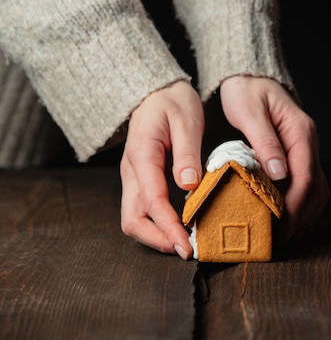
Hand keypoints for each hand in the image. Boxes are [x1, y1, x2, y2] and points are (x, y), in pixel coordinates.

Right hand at [120, 80, 203, 258]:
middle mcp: (131, 170)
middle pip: (132, 219)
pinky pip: (142, 208)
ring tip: (185, 241)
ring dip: (156, 235)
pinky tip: (180, 225)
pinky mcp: (140, 178)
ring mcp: (133, 175)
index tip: (188, 246)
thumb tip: (189, 187)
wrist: (156, 89)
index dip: (169, 228)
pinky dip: (157, 223)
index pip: (152, 202)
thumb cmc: (172, 100)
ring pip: (134, 217)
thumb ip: (187, 153)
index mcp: (142, 154)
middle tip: (186, 250)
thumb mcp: (186, 120)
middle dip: (157, 240)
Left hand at [220, 75, 329, 239]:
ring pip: (318, 187)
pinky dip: (303, 202)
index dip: (295, 204)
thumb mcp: (249, 111)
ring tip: (286, 233)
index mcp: (300, 130)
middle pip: (316, 186)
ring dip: (305, 212)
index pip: (305, 175)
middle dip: (301, 214)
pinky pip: (309, 182)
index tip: (280, 225)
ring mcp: (307, 147)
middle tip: (281, 237)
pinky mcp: (299, 152)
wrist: (248, 76)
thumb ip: (264, 141)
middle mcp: (309, 140)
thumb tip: (278, 173)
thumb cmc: (245, 91)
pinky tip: (288, 215)